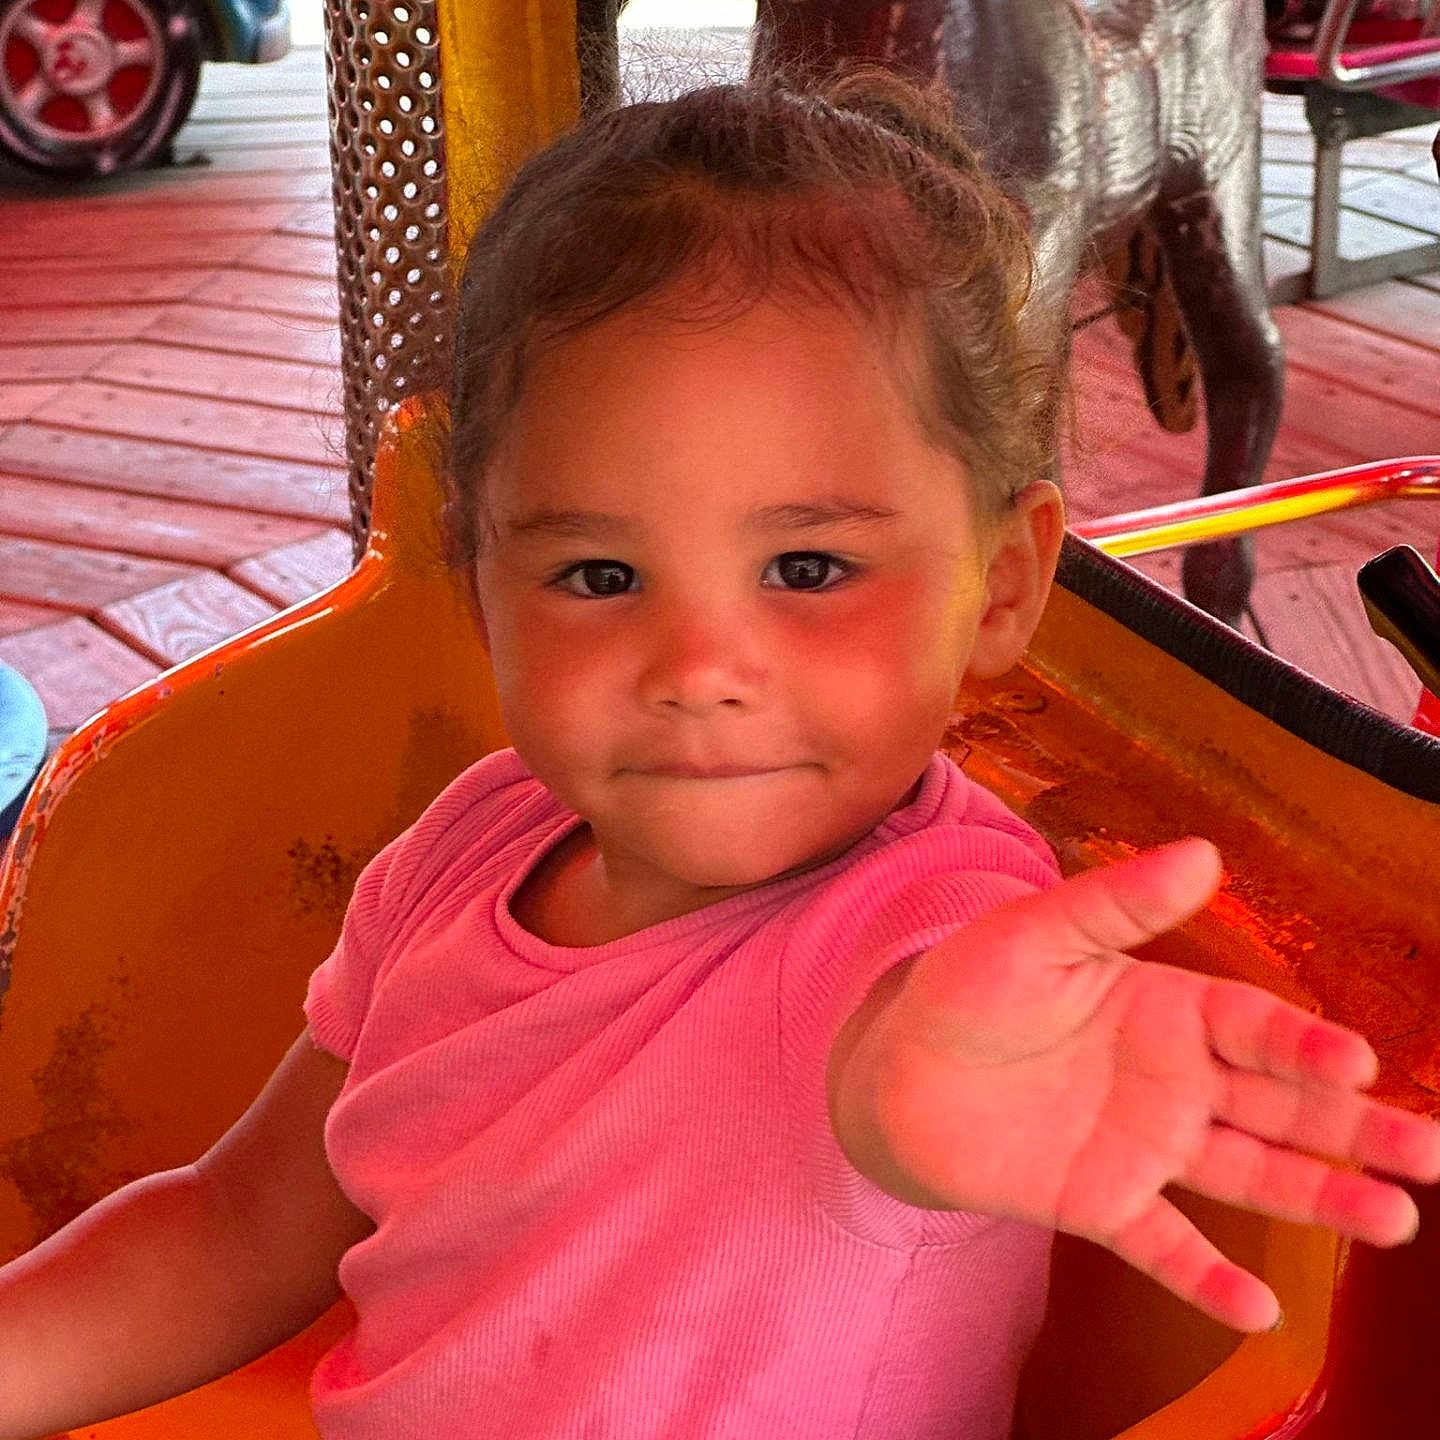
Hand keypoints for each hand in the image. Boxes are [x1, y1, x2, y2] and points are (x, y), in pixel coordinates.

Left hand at [834, 838, 1439, 1330]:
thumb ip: (1118, 903)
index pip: (1255, 1028)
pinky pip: (1162, 1247)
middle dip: (1356, 1128)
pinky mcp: (1099, 1203)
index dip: (1306, 1046)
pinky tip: (1258, 1312)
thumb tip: (1205, 853)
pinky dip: (1205, 1279)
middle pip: (1281, 1105)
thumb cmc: (968, 986)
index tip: (1360, 1062)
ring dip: (1316, 1197)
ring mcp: (1144, 1147)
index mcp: (1167, 1008)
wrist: (896, 1069)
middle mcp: (1175, 1081)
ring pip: (1248, 1174)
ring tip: (1391, 1221)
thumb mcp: (1038, 933)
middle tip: (1430, 1151)